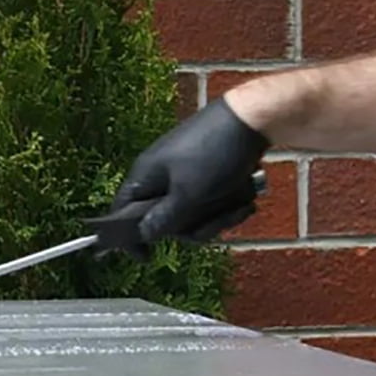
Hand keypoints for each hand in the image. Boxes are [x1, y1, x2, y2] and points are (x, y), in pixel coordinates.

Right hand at [112, 98, 269, 256]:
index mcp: (145, 176)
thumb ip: (163, 219)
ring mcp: (184, 174)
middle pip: (166, 220)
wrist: (254, 117)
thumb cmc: (215, 153)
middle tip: (216, 220)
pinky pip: (210, 201)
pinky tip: (245, 195)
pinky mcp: (207, 172)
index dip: (130, 238)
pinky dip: (228, 203)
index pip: (121, 212)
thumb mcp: (188, 194)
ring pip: (193, 214)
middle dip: (195, 226)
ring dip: (218, 216)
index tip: (147, 257)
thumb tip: (142, 235)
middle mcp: (160, 176)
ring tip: (240, 204)